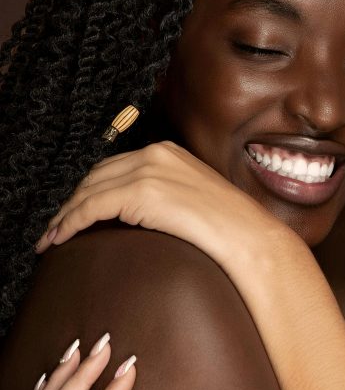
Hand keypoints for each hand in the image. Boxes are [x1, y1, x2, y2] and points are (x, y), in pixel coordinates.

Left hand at [35, 141, 291, 272]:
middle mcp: (154, 154)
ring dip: (65, 215)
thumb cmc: (230, 225)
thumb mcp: (195, 196)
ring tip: (52, 237)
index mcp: (168, 151)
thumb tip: (139, 211)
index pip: (114, 167)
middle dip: (72, 202)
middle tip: (57, 227)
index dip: (90, 190)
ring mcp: (147, 171)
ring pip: (88, 191)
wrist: (247, 235)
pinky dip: (69, 223)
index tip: (76, 211)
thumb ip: (166, 192)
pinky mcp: (139, 192)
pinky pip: (90, 208)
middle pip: (95, 176)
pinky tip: (61, 238)